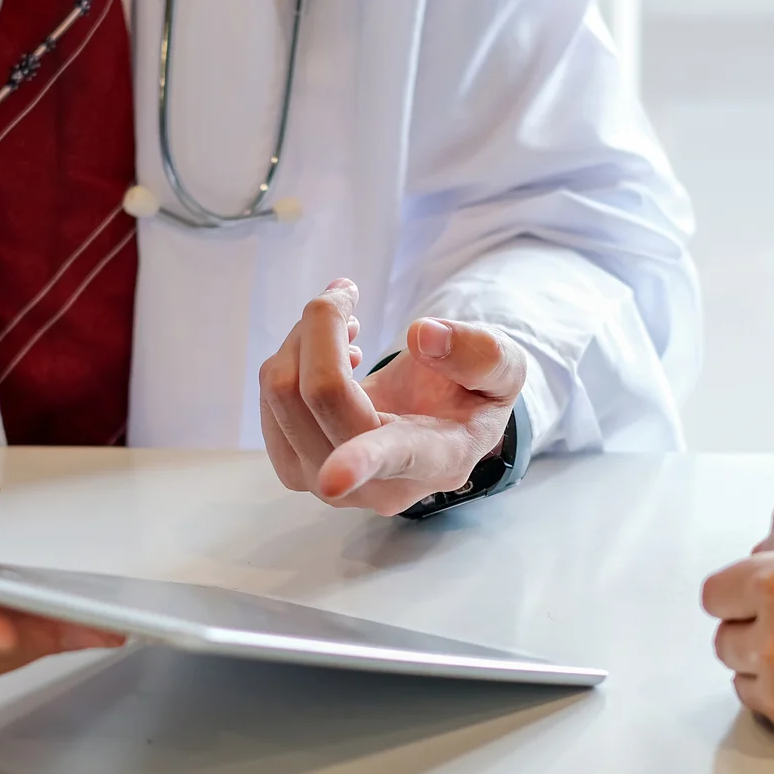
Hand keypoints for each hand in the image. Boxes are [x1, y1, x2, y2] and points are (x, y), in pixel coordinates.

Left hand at [258, 278, 523, 515]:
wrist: (443, 424)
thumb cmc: (473, 394)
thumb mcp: (504, 369)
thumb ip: (482, 353)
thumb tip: (424, 337)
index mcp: (437, 457)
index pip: (394, 456)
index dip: (362, 463)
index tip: (335, 477)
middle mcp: (377, 484)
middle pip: (319, 394)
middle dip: (322, 323)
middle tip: (348, 290)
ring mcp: (328, 481)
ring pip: (283, 392)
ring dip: (302, 337)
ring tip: (344, 325)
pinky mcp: (295, 466)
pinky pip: (269, 398)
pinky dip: (290, 358)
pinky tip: (328, 355)